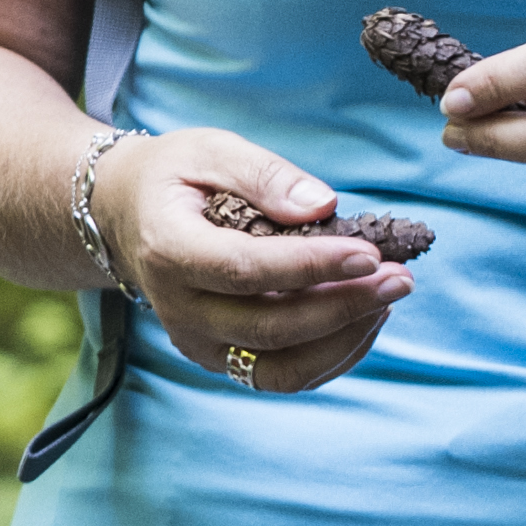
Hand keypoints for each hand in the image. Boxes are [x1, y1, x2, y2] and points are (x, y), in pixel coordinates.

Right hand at [107, 126, 415, 397]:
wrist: (125, 215)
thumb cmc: (174, 177)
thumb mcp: (210, 150)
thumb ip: (265, 174)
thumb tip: (324, 205)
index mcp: (169, 250)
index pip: (247, 271)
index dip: (313, 267)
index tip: (371, 253)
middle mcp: (177, 308)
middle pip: (269, 327)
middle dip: (344, 307)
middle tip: (400, 279)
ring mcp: (196, 341)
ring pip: (279, 368)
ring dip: (343, 340)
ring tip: (386, 298)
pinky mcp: (218, 358)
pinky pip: (281, 376)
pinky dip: (330, 355)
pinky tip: (362, 318)